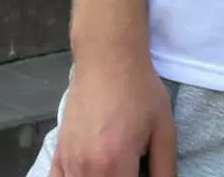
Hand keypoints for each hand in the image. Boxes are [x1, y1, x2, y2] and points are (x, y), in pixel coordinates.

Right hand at [50, 54, 175, 176]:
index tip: (141, 173)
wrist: (108, 58)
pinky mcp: (58, 154)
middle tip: (131, 168)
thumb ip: (165, 168)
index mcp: (115, 164)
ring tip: (115, 168)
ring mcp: (68, 162)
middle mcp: (86, 169)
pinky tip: (90, 173)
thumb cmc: (139, 90)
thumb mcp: (164, 127)